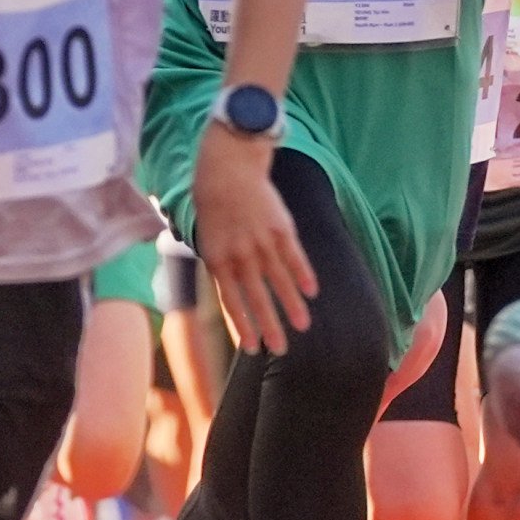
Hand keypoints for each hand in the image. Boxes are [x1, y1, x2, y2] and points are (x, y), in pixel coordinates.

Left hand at [194, 124, 315, 354]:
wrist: (227, 170)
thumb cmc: (213, 204)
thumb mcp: (207, 237)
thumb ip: (221, 263)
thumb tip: (230, 286)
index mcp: (217, 259)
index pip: (231, 301)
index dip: (243, 325)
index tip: (252, 348)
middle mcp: (240, 256)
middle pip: (257, 298)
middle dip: (270, 326)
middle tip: (281, 349)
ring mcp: (261, 243)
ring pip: (279, 282)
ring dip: (291, 306)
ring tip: (303, 327)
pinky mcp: (281, 229)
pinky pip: (294, 257)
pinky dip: (303, 275)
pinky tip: (312, 293)